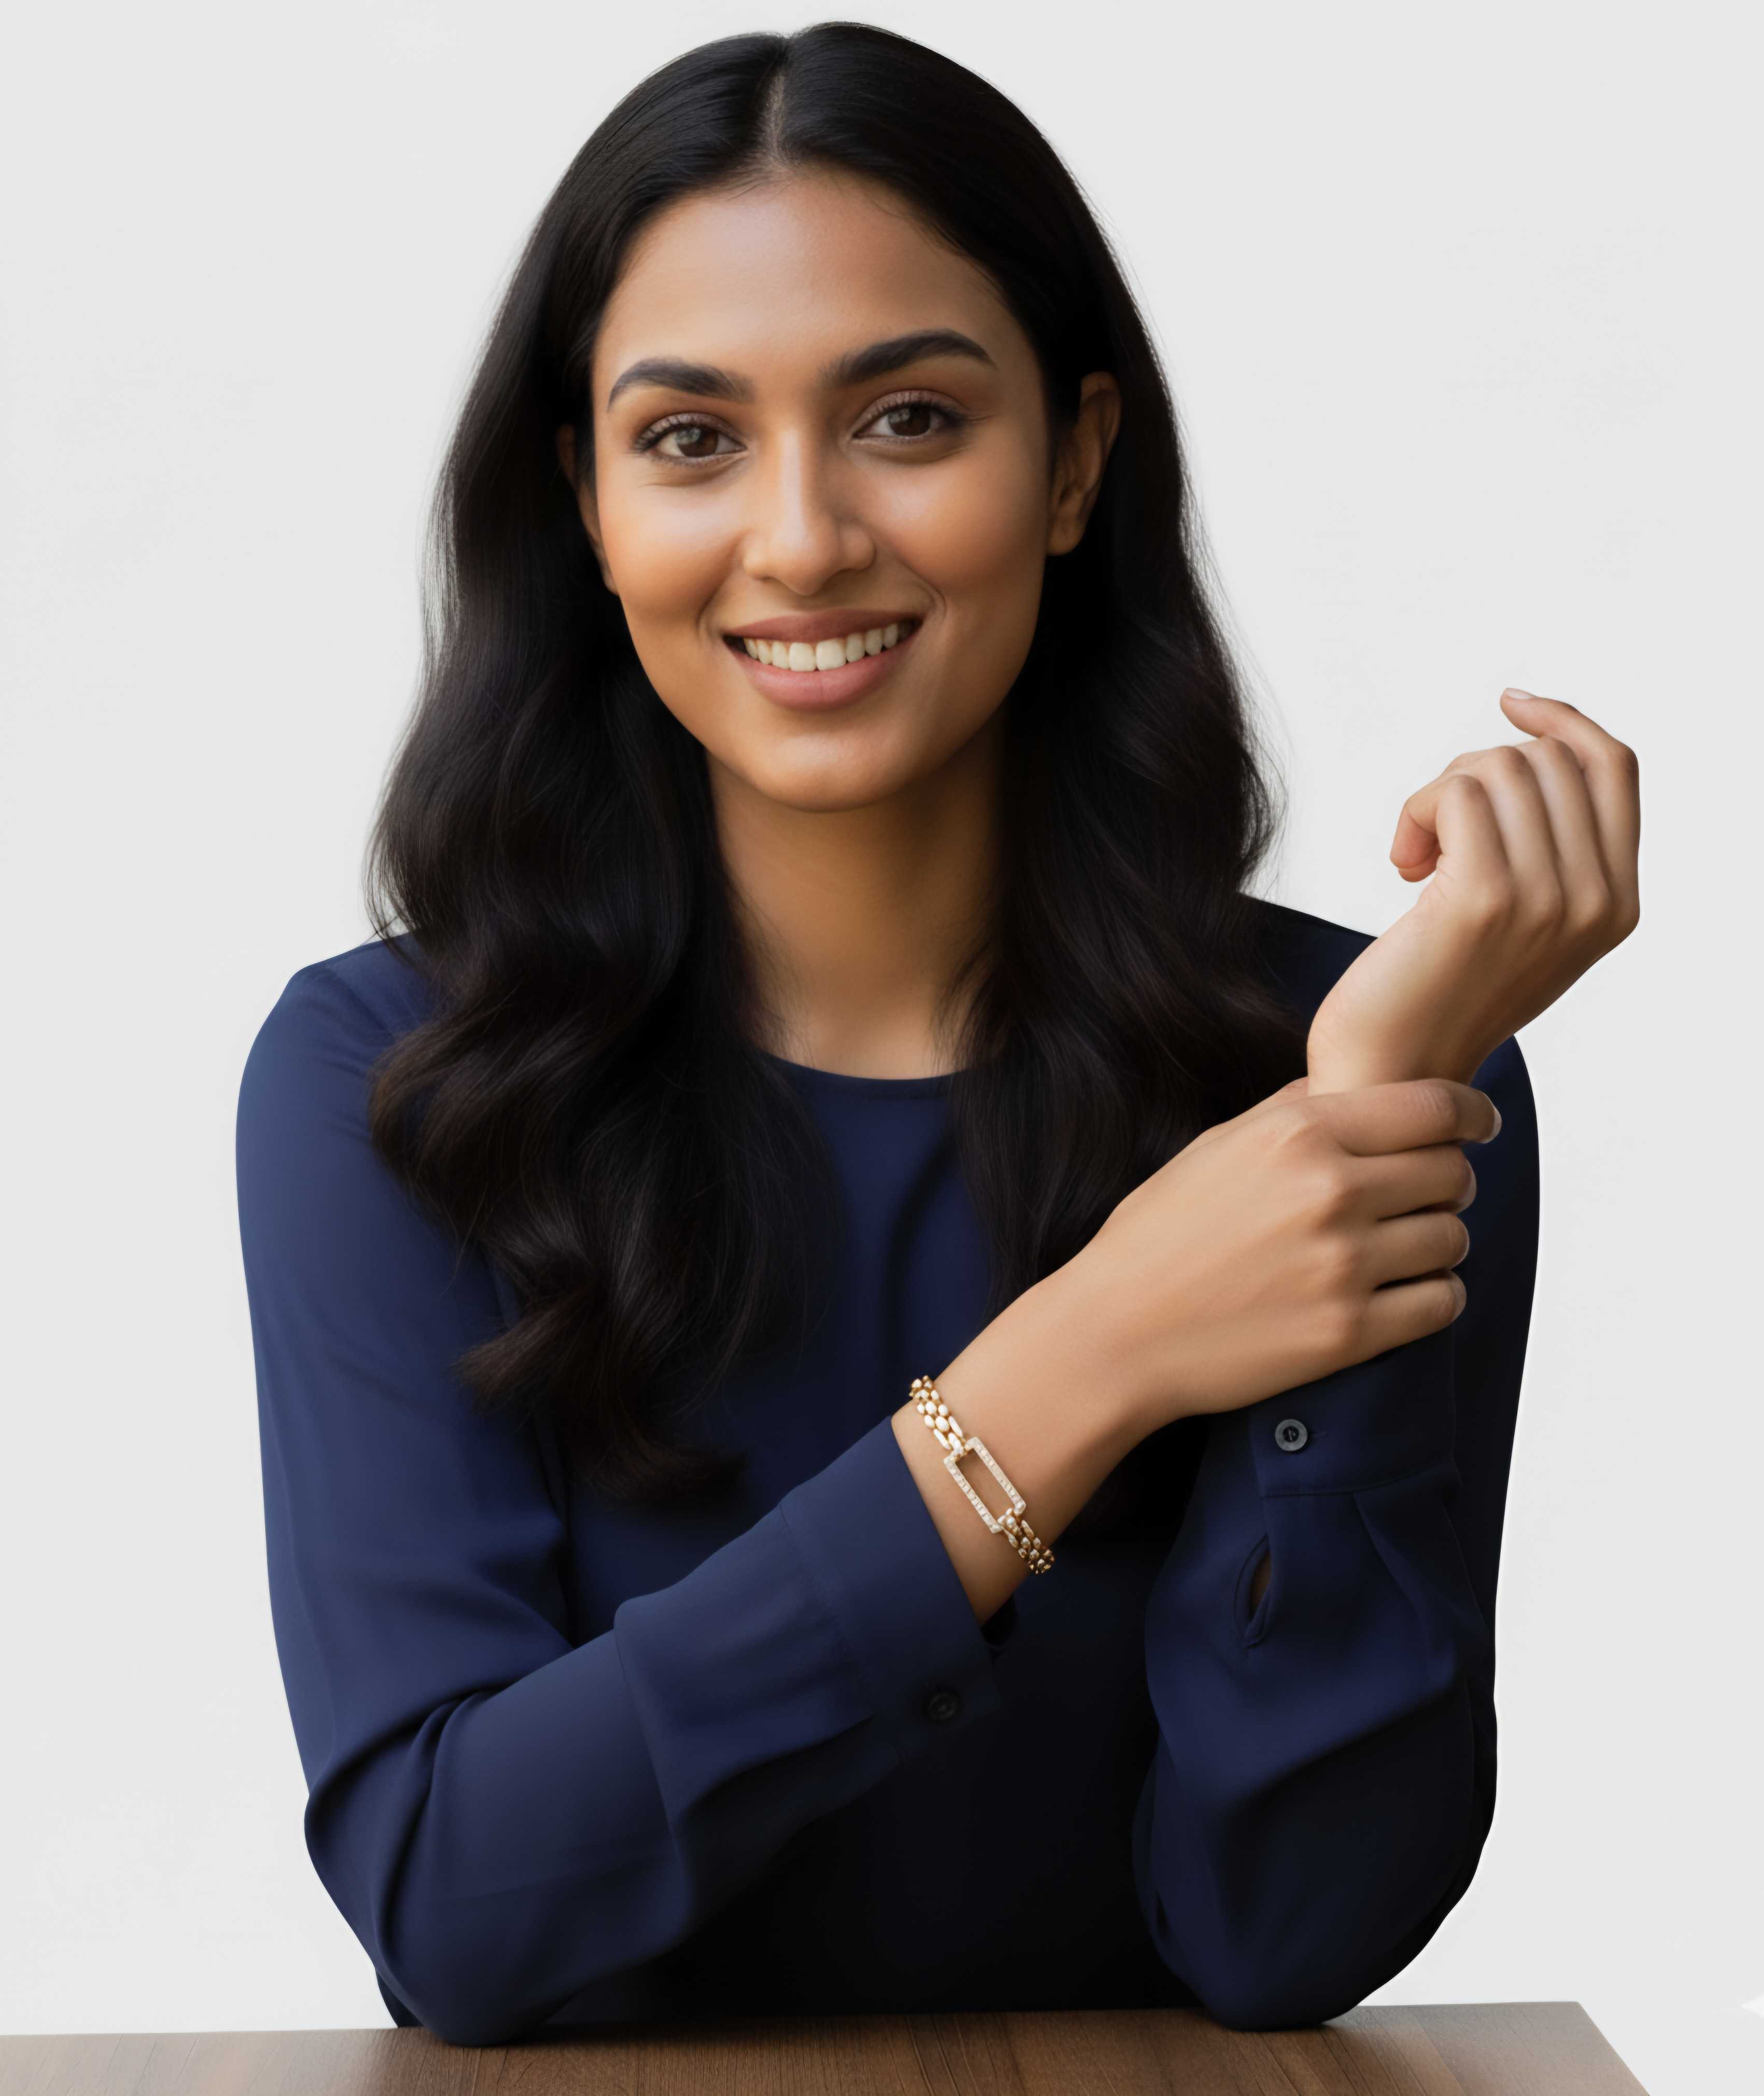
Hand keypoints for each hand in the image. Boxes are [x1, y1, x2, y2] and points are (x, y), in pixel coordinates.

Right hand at [1067, 1074, 1501, 1433]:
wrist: (1115, 1333)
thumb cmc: (1158, 1234)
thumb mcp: (1217, 1146)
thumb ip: (1293, 1110)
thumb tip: (1357, 1085)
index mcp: (1298, 1134)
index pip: (1432, 1108)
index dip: (1471, 1112)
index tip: (1481, 1123)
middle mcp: (1331, 1192)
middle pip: (1451, 1171)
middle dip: (1450, 1179)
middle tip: (1429, 1194)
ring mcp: (1344, 1265)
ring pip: (1452, 1238)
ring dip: (1440, 1240)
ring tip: (1407, 1247)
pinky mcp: (1349, 1333)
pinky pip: (1442, 1303)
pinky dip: (1436, 1295)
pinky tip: (1406, 1292)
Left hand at [1306, 689, 1641, 1091]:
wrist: (1393, 1070)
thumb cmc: (1440, 989)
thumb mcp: (1522, 920)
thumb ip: (1551, 851)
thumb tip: (1534, 747)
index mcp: (1618, 904)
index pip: (1614, 767)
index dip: (1561, 720)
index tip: (1508, 703)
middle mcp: (1596, 902)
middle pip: (1545, 758)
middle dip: (1473, 776)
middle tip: (1436, 836)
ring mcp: (1547, 900)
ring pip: (1497, 767)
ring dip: (1437, 796)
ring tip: (1418, 857)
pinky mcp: (1485, 899)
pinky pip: (1455, 794)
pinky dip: (1415, 812)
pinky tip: (1403, 864)